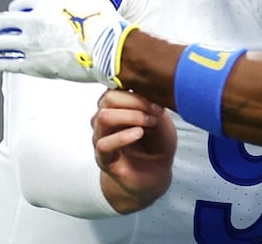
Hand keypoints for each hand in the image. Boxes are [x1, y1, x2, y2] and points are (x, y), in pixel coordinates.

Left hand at [0, 0, 137, 87]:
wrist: (107, 51)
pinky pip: (5, 62)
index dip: (16, 7)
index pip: (20, 2)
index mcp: (45, 2)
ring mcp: (29, 43)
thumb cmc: (102, 24)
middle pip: (2, 20)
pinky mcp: (31, 63)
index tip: (14, 11)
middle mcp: (32, 20)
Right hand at [92, 89, 176, 212]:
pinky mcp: (104, 159)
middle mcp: (104, 121)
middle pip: (107, 99)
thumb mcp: (160, 118)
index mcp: (116, 108)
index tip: (157, 98)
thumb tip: (149, 88)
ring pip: (103, 118)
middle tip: (155, 111)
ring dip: (131, 116)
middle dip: (134, 101)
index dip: (136, 90)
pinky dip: (122, 136)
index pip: (115, 88)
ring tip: (150, 122)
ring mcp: (101, 139)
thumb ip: (152, 103)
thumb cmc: (157, 143)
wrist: (157, 173)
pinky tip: (139, 134)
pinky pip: (104, 144)